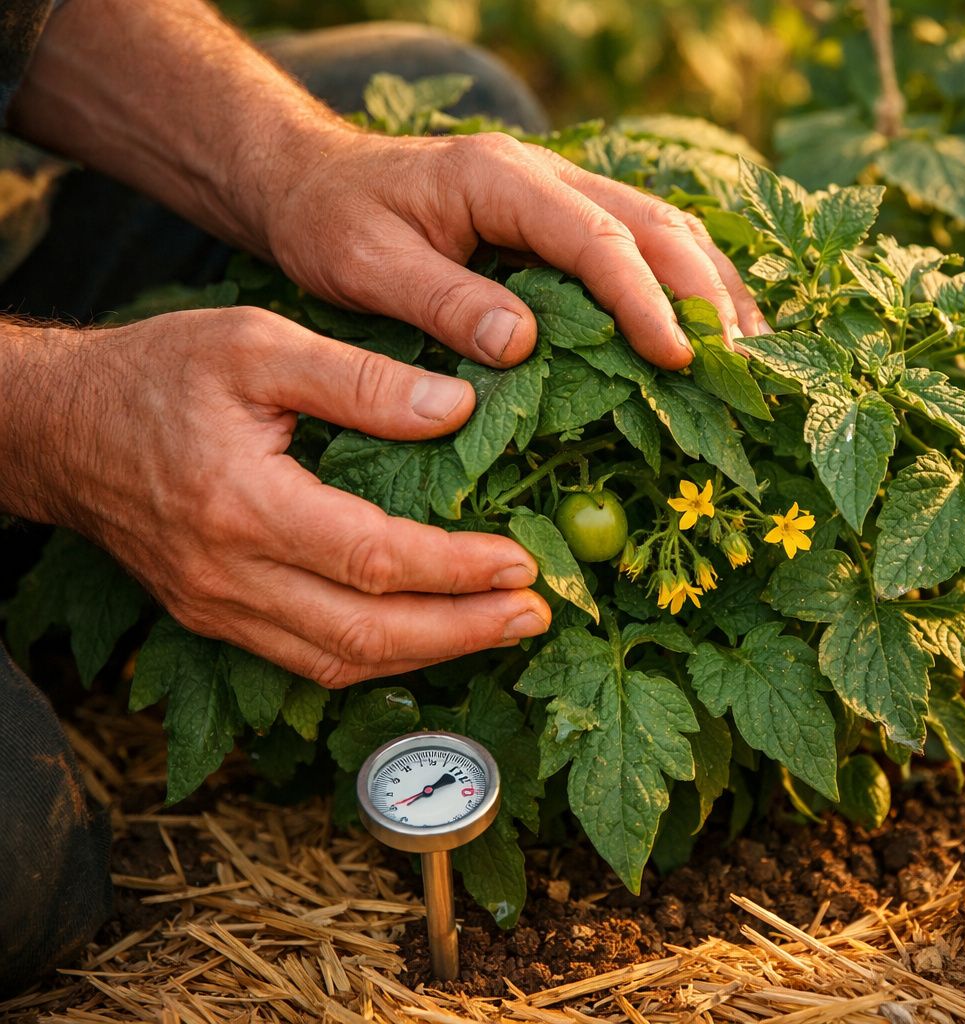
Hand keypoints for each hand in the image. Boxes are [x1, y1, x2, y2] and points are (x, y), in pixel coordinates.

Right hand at [15, 306, 551, 686]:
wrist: (58, 427)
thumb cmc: (157, 373)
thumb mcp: (257, 343)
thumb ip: (359, 379)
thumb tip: (457, 408)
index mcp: (241, 505)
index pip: (373, 559)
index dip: (456, 569)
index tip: (521, 563)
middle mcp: (227, 576)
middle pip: (366, 631)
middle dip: (463, 631)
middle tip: (534, 613)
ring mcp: (217, 608)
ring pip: (340, 659)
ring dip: (431, 654)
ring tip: (502, 628)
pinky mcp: (215, 618)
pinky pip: (308, 658)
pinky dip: (378, 654)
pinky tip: (431, 636)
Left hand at [265, 127, 768, 370]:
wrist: (313, 179)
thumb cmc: (334, 221)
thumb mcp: (364, 263)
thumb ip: (440, 299)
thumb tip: (521, 345)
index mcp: (501, 179)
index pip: (596, 239)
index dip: (643, 300)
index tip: (675, 358)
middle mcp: (547, 176)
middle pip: (654, 225)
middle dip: (705, 293)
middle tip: (739, 363)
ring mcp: (564, 192)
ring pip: (665, 228)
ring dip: (714, 286)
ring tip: (752, 352)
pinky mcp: (567, 218)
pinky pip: (648, 242)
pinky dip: (691, 283)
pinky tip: (717, 326)